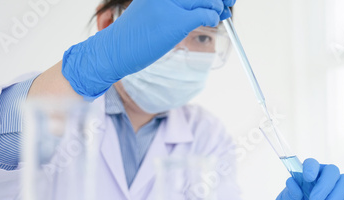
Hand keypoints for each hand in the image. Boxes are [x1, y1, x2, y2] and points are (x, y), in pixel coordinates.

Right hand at [62, 0, 234, 98]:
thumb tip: (203, 2)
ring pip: (207, 0)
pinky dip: (212, 17)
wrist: (116, 49)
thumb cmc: (135, 33)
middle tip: (227, 3)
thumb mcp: (152, 8)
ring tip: (217, 14)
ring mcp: (171, 4)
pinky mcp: (177, 20)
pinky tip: (210, 21)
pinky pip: (205, 14)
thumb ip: (174, 3)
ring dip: (216, 7)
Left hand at [253, 158, 343, 199]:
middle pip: (332, 171)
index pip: (312, 164)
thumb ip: (289, 195)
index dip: (312, 168)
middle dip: (326, 184)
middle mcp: (321, 179)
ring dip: (337, 194)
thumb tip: (292, 182)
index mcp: (306, 175)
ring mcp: (333, 191)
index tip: (308, 177)